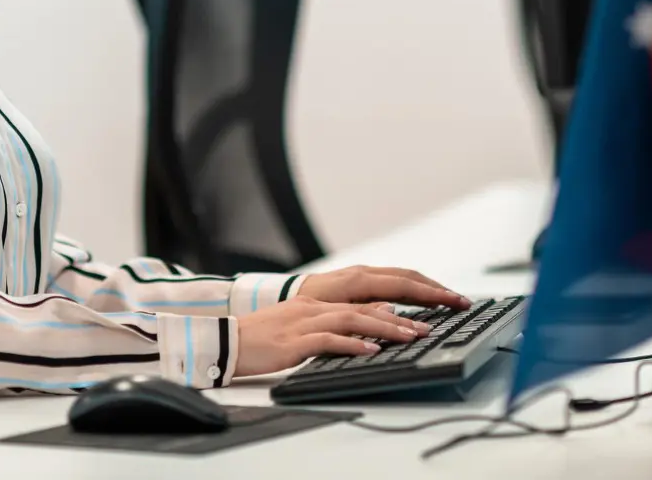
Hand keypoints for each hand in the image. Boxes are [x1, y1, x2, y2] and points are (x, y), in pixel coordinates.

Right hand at [233, 296, 433, 377]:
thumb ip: (330, 324)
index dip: (395, 306)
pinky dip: (353, 345)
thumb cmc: (261, 339)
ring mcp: (303, 322)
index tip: (421, 315)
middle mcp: (313, 307)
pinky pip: (329, 341)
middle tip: (427, 328)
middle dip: (399, 317)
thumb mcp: (299, 326)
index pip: (363, 300)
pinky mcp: (294, 341)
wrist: (225, 341)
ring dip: (385, 328)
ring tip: (409, 338)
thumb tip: (366, 325)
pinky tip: (371, 351)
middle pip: (365, 306)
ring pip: (353, 319)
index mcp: (315, 302)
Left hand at [297, 265, 469, 309]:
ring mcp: (363, 274)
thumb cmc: (306, 305)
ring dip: (428, 287)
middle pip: (410, 277)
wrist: (283, 293)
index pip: (407, 285)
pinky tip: (423, 299)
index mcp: (360, 280)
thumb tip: (395, 311)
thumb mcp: (335, 312)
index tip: (456, 302)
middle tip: (463, 302)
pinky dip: (413, 288)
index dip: (434, 294)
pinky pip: (394, 280)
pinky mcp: (360, 279)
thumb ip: (365, 312)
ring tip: (450, 300)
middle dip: (438, 289)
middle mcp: (364, 272)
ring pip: (403, 277)